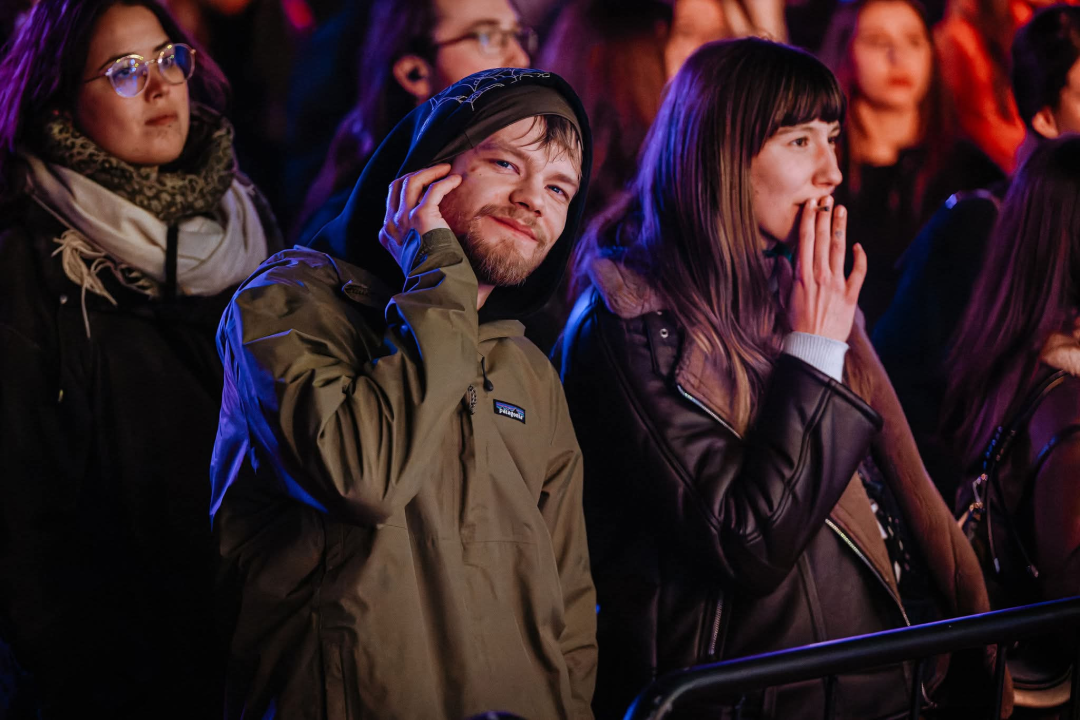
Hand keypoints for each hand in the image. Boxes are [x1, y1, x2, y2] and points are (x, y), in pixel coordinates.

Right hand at [379, 164, 462, 269]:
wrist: (435, 286)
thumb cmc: (432, 274)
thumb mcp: (415, 256)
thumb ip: (415, 239)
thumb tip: (430, 225)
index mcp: (387, 235)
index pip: (391, 199)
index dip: (408, 185)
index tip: (427, 181)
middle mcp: (391, 225)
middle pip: (397, 185)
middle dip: (418, 173)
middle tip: (437, 171)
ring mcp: (404, 220)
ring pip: (412, 181)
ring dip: (431, 171)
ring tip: (447, 169)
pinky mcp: (421, 216)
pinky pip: (433, 189)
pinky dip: (445, 181)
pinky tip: (456, 180)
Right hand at [787, 197, 866, 341]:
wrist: (814, 345)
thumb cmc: (795, 324)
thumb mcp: (783, 299)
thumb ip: (783, 277)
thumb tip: (779, 259)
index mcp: (802, 275)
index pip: (806, 240)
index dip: (808, 220)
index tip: (811, 204)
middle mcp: (820, 275)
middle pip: (823, 239)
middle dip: (824, 216)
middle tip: (827, 198)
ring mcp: (837, 284)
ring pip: (840, 249)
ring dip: (840, 227)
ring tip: (841, 211)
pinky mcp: (850, 295)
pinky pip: (858, 272)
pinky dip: (860, 257)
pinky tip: (858, 246)